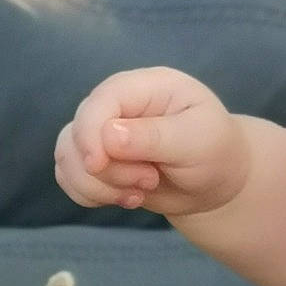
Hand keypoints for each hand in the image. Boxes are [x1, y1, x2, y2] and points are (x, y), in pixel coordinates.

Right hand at [55, 67, 248, 219]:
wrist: (217, 181)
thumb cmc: (215, 151)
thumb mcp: (197, 141)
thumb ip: (154, 137)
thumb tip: (107, 135)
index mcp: (144, 86)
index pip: (99, 102)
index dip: (90, 134)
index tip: (99, 165)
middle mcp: (117, 104)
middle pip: (78, 134)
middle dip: (109, 170)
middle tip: (150, 180)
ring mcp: (102, 131)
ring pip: (68, 158)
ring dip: (99, 186)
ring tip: (141, 191)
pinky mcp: (96, 159)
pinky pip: (69, 177)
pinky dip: (91, 195)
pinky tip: (126, 198)